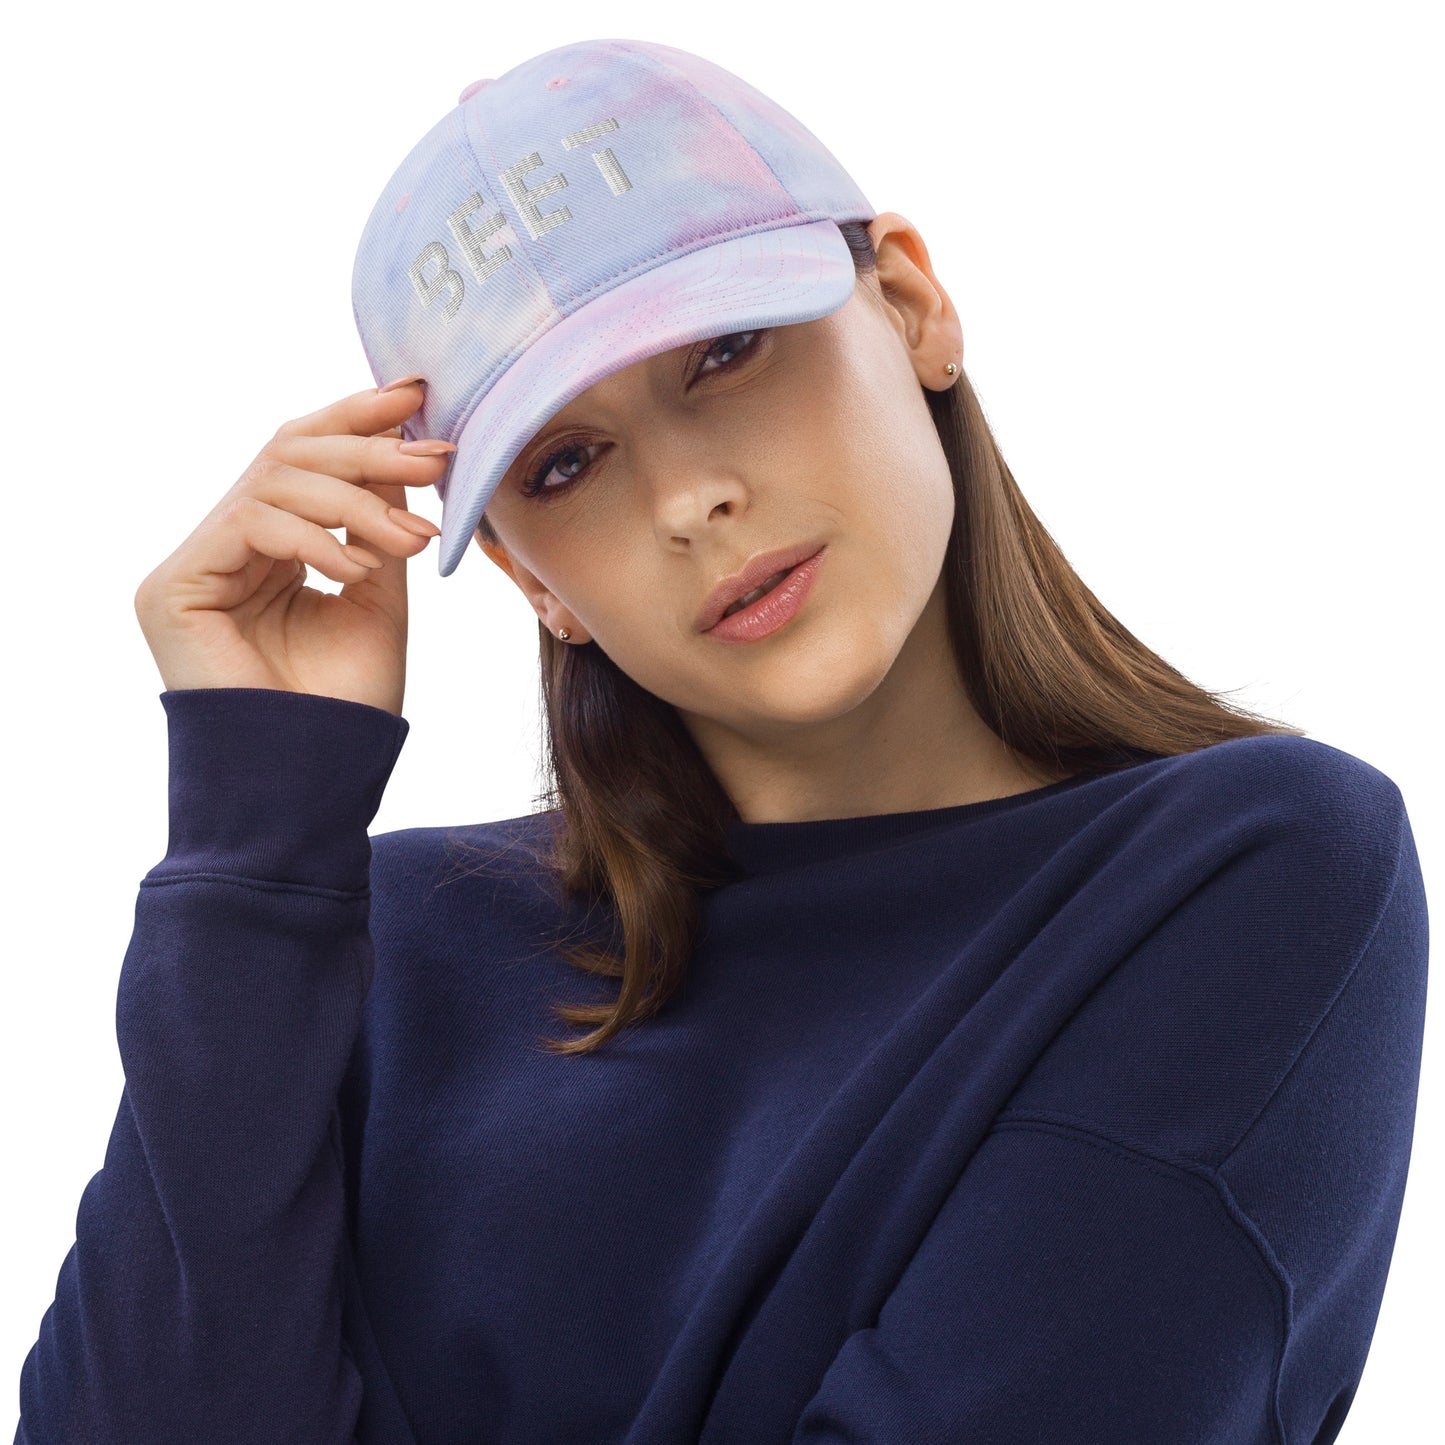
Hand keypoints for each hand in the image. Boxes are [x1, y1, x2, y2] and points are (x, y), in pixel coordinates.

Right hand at [132, 381, 450, 716]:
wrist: (318, 778)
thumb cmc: (347, 701)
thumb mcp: (378, 594)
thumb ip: (380, 524)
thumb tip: (401, 450)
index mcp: (269, 545)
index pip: (303, 457)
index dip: (354, 418)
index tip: (415, 394)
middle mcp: (225, 545)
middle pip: (287, 454)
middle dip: (366, 449)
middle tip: (434, 457)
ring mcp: (194, 564)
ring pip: (273, 481)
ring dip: (357, 502)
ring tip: (412, 538)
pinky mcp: (172, 587)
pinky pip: (250, 523)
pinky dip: (315, 539)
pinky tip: (359, 569)